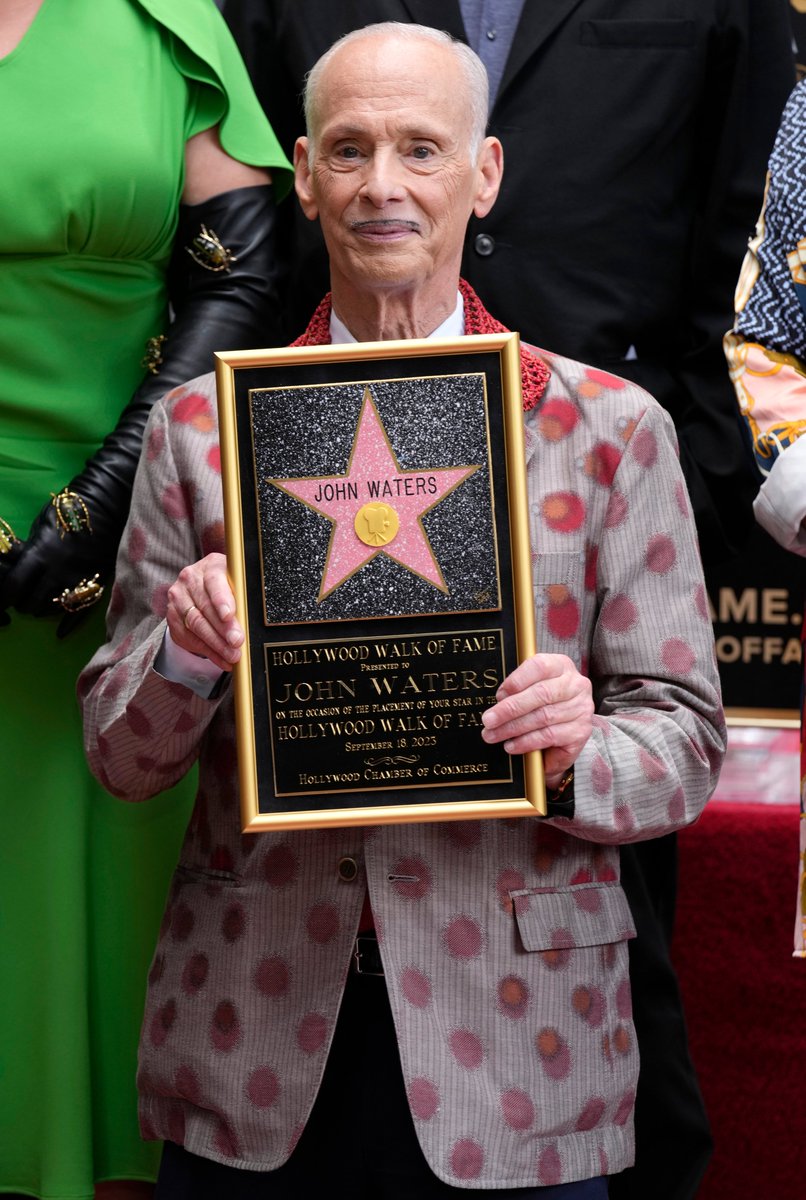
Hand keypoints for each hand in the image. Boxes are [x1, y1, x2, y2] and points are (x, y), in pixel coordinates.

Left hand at [0, 498, 110, 628]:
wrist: (110, 507)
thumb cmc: (70, 511)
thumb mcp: (42, 525)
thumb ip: (29, 549)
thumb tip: (14, 565)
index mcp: (40, 555)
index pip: (13, 586)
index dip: (3, 597)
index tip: (1, 599)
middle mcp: (57, 573)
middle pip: (31, 603)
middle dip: (22, 604)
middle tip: (22, 597)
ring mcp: (78, 582)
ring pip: (52, 610)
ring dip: (42, 610)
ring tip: (40, 602)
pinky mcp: (95, 586)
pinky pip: (79, 614)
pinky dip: (66, 625)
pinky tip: (59, 633)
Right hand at [166, 553, 243, 671]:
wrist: (202, 590)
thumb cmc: (228, 588)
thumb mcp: (237, 585)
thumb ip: (243, 595)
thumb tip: (252, 618)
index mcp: (211, 566)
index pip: (214, 581)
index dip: (222, 599)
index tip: (230, 615)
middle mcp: (190, 578)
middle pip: (205, 607)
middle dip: (223, 629)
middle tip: (237, 643)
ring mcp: (178, 598)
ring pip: (196, 624)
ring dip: (216, 644)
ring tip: (232, 656)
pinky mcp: (173, 616)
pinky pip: (189, 637)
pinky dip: (208, 652)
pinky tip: (222, 660)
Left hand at [481, 653, 592, 787]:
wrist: (567, 727)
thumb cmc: (544, 702)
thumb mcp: (532, 687)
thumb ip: (518, 688)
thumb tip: (499, 700)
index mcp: (561, 666)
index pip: (540, 666)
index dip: (517, 680)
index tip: (499, 695)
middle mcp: (576, 685)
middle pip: (541, 694)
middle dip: (509, 709)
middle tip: (488, 720)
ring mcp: (581, 709)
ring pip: (543, 717)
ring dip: (513, 728)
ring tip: (493, 735)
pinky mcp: (581, 732)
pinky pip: (549, 737)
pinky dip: (527, 742)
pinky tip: (512, 745)